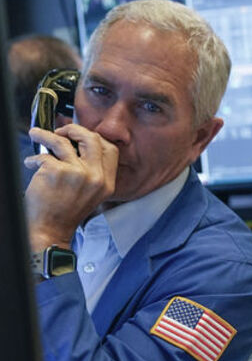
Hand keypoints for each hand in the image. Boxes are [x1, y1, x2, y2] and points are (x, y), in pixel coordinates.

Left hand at [24, 124, 118, 251]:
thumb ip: (93, 171)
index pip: (110, 149)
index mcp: (107, 182)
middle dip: (74, 130)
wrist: (50, 231)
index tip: (82, 136)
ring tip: (37, 135)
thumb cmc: (66, 212)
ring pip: (62, 141)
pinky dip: (33, 159)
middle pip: (91, 139)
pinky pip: (43, 156)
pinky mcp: (57, 172)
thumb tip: (79, 145)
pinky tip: (31, 164)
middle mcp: (96, 177)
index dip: (96, 138)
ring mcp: (77, 173)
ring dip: (45, 135)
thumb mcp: (92, 193)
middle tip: (61, 131)